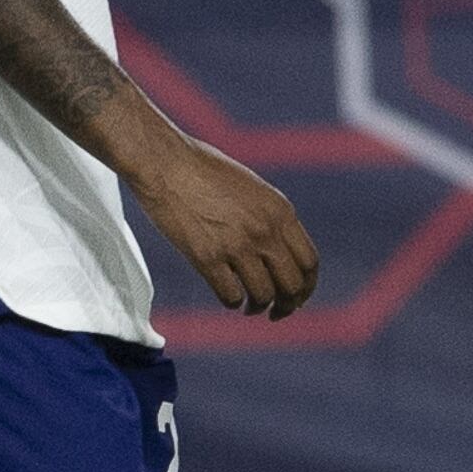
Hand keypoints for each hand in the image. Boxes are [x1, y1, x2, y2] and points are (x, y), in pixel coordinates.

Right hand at [128, 128, 316, 317]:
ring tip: (249, 307)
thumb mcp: (251, 187)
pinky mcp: (206, 257)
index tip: (297, 296)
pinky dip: (232, 302)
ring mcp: (236, 245)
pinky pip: (230, 295)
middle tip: (277, 311)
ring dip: (258, 306)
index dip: (306, 286)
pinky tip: (227, 296)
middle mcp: (264, 230)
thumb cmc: (201, 168)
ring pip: (263, 294)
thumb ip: (268, 217)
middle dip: (288, 304)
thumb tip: (275, 248)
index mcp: (280, 211)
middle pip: (292, 284)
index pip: (309, 262)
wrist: (163, 161)